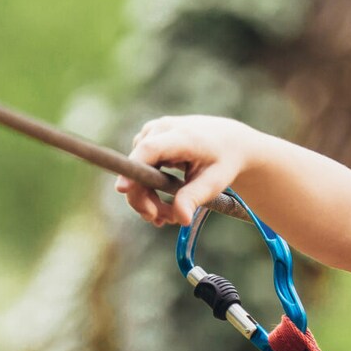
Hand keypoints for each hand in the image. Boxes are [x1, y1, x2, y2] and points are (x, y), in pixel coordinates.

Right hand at [113, 115, 266, 226]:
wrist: (228, 141)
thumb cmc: (224, 160)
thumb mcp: (215, 181)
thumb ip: (195, 197)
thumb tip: (181, 219)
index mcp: (183, 136)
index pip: (149, 150)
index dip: (133, 170)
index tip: (122, 189)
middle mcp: (161, 129)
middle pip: (137, 166)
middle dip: (143, 199)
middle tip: (161, 221)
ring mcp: (152, 132)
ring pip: (135, 171)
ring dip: (148, 197)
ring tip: (170, 215)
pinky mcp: (148, 140)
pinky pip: (139, 168)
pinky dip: (148, 189)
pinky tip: (162, 206)